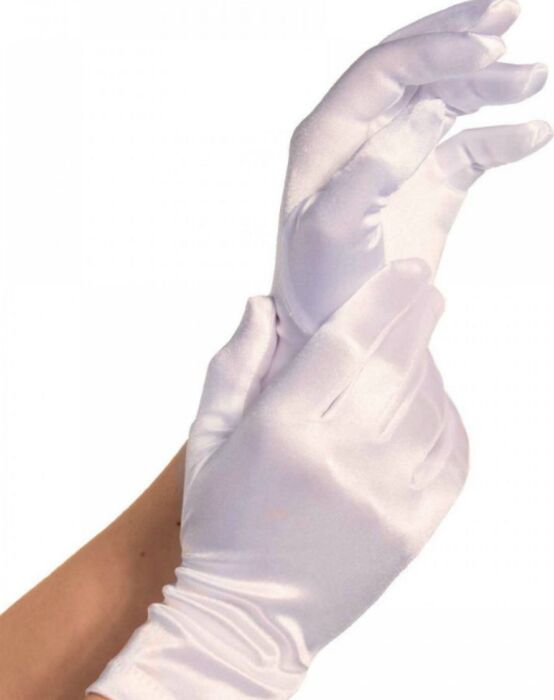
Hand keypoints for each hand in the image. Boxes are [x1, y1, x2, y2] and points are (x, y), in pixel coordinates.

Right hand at [89, 261, 467, 698]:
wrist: (252, 616)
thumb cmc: (221, 523)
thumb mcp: (207, 442)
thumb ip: (235, 368)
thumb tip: (263, 305)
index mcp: (281, 435)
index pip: (344, 344)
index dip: (380, 298)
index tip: (406, 272)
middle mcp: (338, 464)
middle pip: (395, 366)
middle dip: (416, 317)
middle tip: (424, 292)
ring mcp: (382, 500)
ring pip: (427, 407)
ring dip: (428, 368)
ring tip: (416, 350)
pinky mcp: (411, 531)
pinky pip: (450, 457)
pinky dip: (448, 419)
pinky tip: (431, 403)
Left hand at [271, 0, 550, 375]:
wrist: (340, 330)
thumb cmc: (321, 285)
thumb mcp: (334, 231)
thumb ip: (374, 170)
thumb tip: (429, 112)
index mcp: (330, 136)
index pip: (384, 70)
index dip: (435, 48)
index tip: (488, 46)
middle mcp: (365, 138)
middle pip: (417, 67)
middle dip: (462, 35)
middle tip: (511, 9)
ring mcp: (401, 160)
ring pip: (449, 101)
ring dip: (490, 84)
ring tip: (532, 78)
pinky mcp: (431, 186)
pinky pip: (472, 150)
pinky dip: (502, 139)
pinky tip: (533, 134)